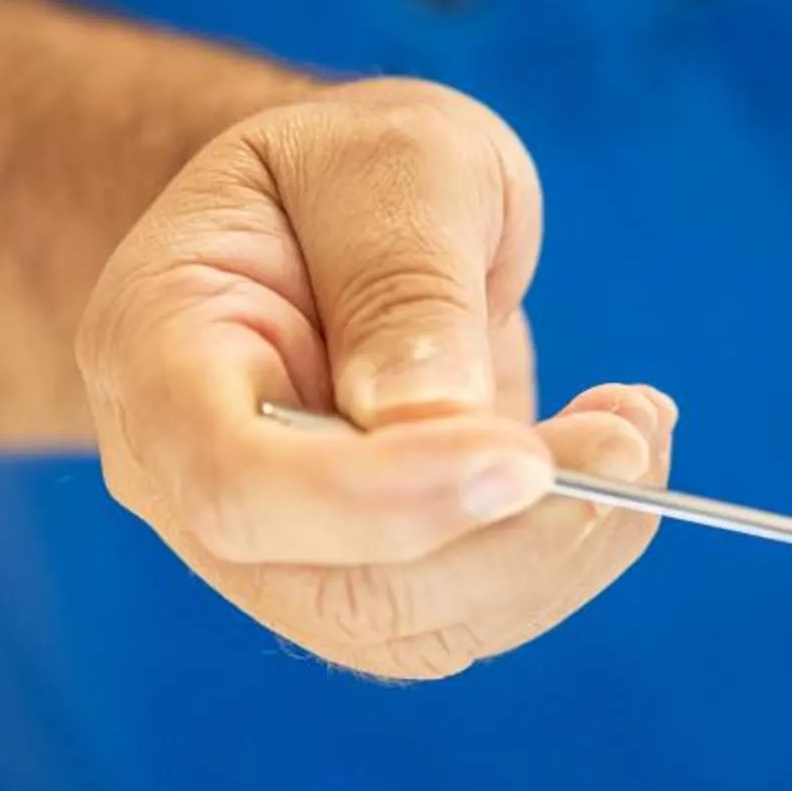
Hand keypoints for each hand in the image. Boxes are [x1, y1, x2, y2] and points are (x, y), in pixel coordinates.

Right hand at [78, 80, 670, 679]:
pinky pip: (467, 614)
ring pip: (414, 627)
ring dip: (557, 551)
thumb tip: (441, 424)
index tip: (525, 457)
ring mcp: (272, 550)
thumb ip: (406, 282)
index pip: (237, 486)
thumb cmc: (348, 172)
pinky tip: (618, 453)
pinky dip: (565, 553)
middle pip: (338, 589)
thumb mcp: (391, 162)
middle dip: (510, 538)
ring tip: (637, 428)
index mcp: (154, 356)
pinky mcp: (363, 576)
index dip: (382, 499)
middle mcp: (189, 483)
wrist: (337, 217)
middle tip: (631, 440)